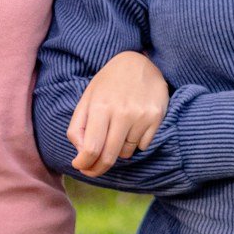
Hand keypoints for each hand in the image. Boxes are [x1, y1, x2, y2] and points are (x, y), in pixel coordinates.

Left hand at [68, 50, 169, 174]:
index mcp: (100, 106)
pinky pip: (142, 146)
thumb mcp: (87, 98)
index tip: (81, 167)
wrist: (138, 63)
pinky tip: (133, 127)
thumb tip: (81, 154)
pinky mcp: (156, 118)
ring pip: (126, 153)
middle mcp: (122, 112)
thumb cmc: (108, 83)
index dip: (84, 163)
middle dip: (98, 169)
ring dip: (118, 150)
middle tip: (92, 170)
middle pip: (109, 156)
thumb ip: (78, 126)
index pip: (91, 148)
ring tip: (117, 132)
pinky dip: (135, 143)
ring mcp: (141, 116)